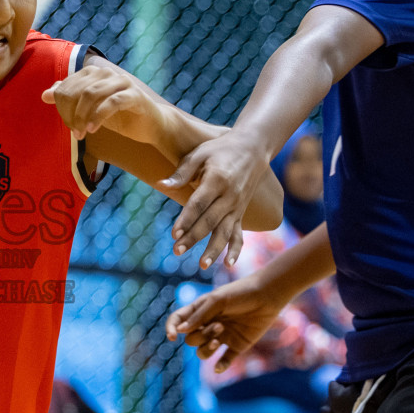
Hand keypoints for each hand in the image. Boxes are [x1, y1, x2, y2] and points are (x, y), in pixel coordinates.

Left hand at [41, 60, 168, 144]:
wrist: (149, 125)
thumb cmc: (117, 116)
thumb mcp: (89, 109)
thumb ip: (68, 99)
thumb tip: (44, 95)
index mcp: (92, 73)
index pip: (66, 87)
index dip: (62, 108)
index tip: (69, 125)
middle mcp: (106, 73)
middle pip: (76, 90)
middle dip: (71, 113)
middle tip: (75, 132)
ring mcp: (121, 82)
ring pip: (91, 94)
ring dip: (82, 116)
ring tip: (82, 133)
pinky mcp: (134, 95)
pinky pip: (111, 102)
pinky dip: (98, 116)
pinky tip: (93, 129)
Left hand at [165, 128, 273, 269]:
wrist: (253, 147)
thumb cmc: (220, 148)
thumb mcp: (199, 153)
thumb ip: (181, 172)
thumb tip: (160, 185)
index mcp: (217, 179)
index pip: (199, 204)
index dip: (186, 219)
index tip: (174, 234)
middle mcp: (230, 196)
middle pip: (209, 221)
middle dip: (193, 238)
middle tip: (177, 251)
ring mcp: (237, 206)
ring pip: (225, 232)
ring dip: (214, 250)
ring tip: (202, 265)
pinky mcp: (241, 212)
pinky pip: (240, 234)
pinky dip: (236, 250)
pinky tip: (229, 265)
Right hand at [167, 274, 287, 372]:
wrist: (267, 296)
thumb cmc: (240, 293)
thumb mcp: (217, 300)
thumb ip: (199, 315)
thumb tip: (180, 331)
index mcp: (200, 311)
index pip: (178, 321)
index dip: (171, 329)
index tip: (172, 336)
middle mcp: (208, 325)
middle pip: (192, 339)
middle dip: (201, 335)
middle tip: (219, 325)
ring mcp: (222, 337)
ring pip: (203, 352)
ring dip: (207, 349)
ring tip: (220, 339)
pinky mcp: (237, 346)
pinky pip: (224, 361)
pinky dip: (220, 365)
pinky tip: (219, 368)